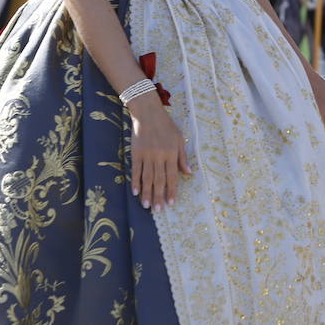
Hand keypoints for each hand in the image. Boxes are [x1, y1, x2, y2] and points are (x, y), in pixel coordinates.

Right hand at [128, 96, 190, 210]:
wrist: (148, 113)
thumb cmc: (166, 126)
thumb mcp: (179, 139)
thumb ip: (182, 157)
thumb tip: (188, 173)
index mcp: (171, 153)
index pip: (172, 176)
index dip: (172, 190)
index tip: (171, 203)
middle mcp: (159, 156)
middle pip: (159, 180)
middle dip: (159, 196)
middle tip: (158, 210)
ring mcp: (146, 155)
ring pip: (147, 178)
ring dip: (146, 193)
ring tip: (146, 205)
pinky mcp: (136, 153)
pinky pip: (136, 170)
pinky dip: (135, 181)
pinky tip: (136, 192)